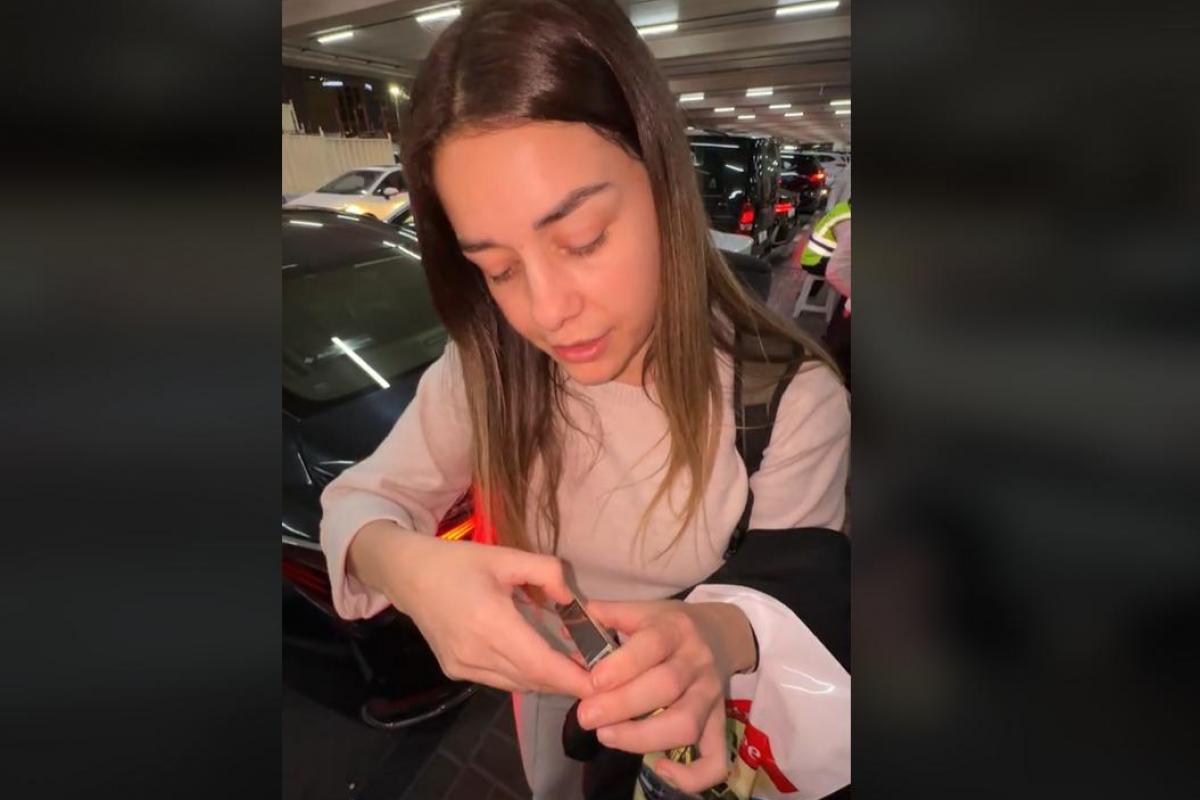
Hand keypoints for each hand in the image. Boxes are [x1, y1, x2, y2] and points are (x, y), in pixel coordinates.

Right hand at [348, 522, 593, 697]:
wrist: (408, 575)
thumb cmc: (459, 562)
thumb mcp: (507, 555)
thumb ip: (547, 573)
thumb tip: (573, 601)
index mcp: (490, 622)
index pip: (539, 663)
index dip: (572, 677)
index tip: (601, 682)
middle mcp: (475, 652)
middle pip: (532, 679)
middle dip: (567, 679)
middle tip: (597, 670)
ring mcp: (463, 667)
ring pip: (517, 684)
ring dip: (546, 679)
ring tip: (573, 666)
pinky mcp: (456, 671)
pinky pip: (500, 681)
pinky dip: (524, 675)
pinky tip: (538, 661)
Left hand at [575, 600, 755, 793]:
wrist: (720, 633)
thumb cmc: (670, 625)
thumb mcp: (643, 609)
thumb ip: (608, 614)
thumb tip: (570, 622)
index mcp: (676, 629)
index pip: (653, 645)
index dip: (623, 665)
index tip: (592, 682)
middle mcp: (697, 662)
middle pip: (666, 687)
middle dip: (622, 705)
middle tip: (586, 716)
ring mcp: (711, 695)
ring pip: (687, 723)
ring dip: (644, 737)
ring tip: (606, 736)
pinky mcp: (720, 723)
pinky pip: (715, 758)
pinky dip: (692, 774)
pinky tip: (660, 769)